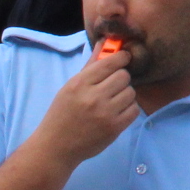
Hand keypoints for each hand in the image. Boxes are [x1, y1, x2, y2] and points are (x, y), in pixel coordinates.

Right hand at [31, 46, 140, 166]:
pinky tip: (117, 112)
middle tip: (113, 85)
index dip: (121, 58)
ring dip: (125, 94)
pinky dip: (128, 109)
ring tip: (112, 100)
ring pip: (130, 92)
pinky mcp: (114, 128)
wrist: (56, 147)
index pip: (111, 62)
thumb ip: (90, 65)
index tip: (123, 59)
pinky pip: (134, 110)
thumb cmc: (62, 113)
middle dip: (120, 78)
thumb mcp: (70, 87)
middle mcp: (93, 97)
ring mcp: (105, 113)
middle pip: (124, 76)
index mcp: (80, 83)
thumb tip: (105, 42)